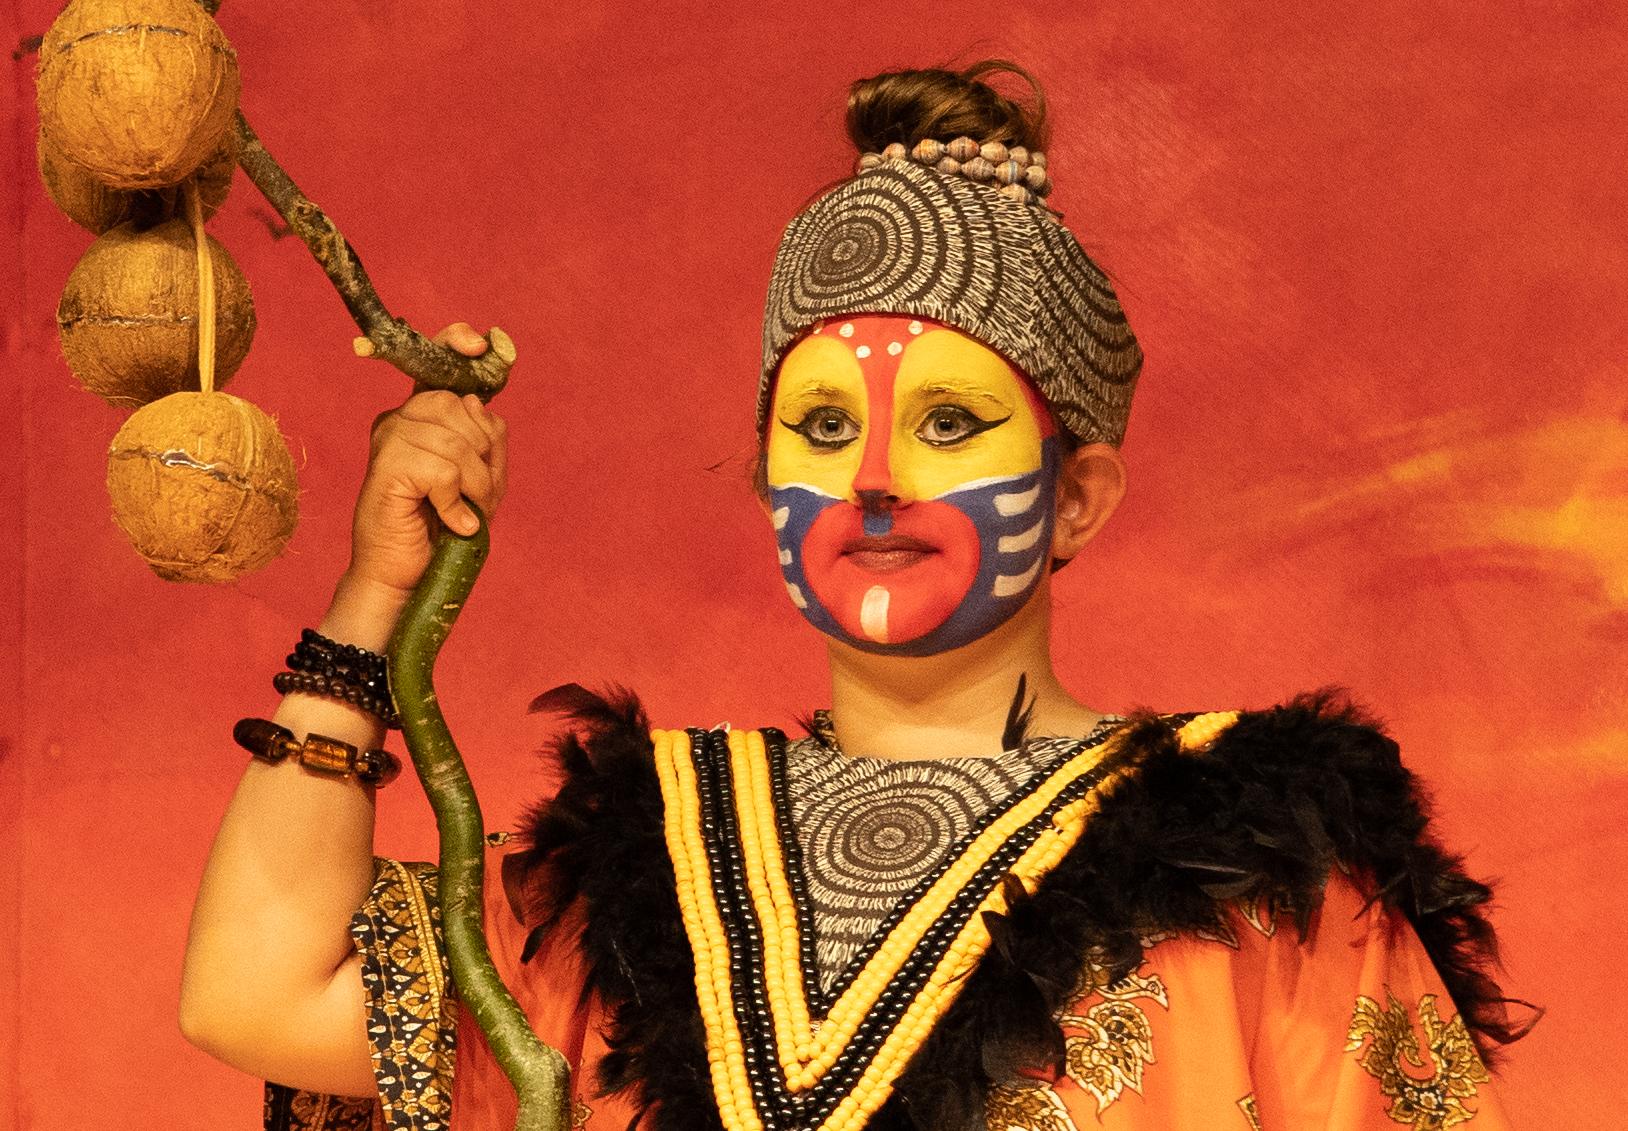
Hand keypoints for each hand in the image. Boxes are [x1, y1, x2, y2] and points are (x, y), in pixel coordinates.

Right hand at [345, 323, 507, 598]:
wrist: (408, 574)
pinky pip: (444, 471)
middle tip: (477, 494)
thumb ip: (488, 437)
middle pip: (460, 407)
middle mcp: (400, 419)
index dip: (456, 342)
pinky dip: (456, 502)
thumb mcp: (483, 478)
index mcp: (422, 415)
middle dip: (484, 456)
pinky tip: (450, 521)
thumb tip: (479, 404)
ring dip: (475, 485)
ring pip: (456, 442)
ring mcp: (388, 439)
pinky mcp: (386, 466)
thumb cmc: (444, 526)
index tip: (481, 343)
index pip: (436, 360)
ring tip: (465, 512)